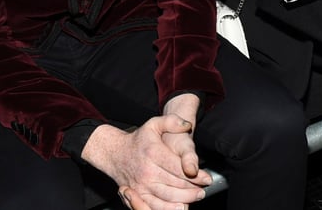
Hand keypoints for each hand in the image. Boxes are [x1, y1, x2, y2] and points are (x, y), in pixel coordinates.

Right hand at [83, 107, 209, 208]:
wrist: (115, 154)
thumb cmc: (138, 140)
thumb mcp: (154, 124)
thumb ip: (172, 121)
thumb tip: (187, 125)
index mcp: (153, 153)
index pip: (178, 168)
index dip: (196, 175)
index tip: (207, 178)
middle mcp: (146, 171)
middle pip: (175, 184)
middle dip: (193, 188)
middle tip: (204, 189)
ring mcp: (141, 185)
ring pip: (166, 197)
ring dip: (184, 199)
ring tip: (196, 196)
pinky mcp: (137, 195)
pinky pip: (154, 207)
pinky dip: (168, 209)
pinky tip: (180, 207)